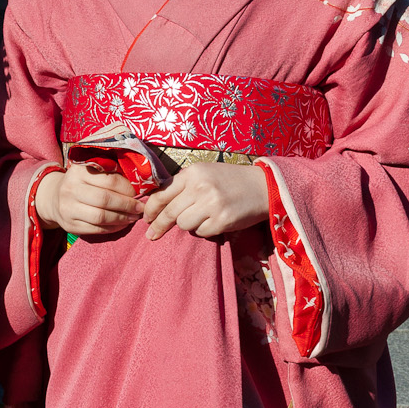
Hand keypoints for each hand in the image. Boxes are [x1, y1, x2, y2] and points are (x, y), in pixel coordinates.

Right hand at [33, 163, 144, 236]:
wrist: (54, 197)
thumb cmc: (81, 183)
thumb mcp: (90, 171)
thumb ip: (110, 174)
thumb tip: (139, 184)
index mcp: (79, 171)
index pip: (109, 180)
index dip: (128, 188)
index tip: (139, 193)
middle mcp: (70, 189)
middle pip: (105, 200)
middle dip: (127, 205)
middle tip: (140, 208)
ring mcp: (68, 209)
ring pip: (101, 217)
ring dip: (121, 219)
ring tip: (133, 218)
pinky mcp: (70, 225)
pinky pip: (96, 230)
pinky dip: (113, 228)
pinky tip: (122, 224)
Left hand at [142, 162, 268, 240]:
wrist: (262, 186)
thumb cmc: (229, 180)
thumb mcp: (204, 173)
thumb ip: (182, 184)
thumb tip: (155, 202)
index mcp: (193, 173)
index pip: (162, 194)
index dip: (150, 209)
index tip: (146, 218)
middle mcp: (200, 187)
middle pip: (169, 213)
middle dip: (159, 225)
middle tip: (151, 234)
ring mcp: (211, 205)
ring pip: (183, 224)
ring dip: (188, 225)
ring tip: (201, 217)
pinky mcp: (221, 221)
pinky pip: (200, 232)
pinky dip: (203, 230)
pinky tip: (214, 221)